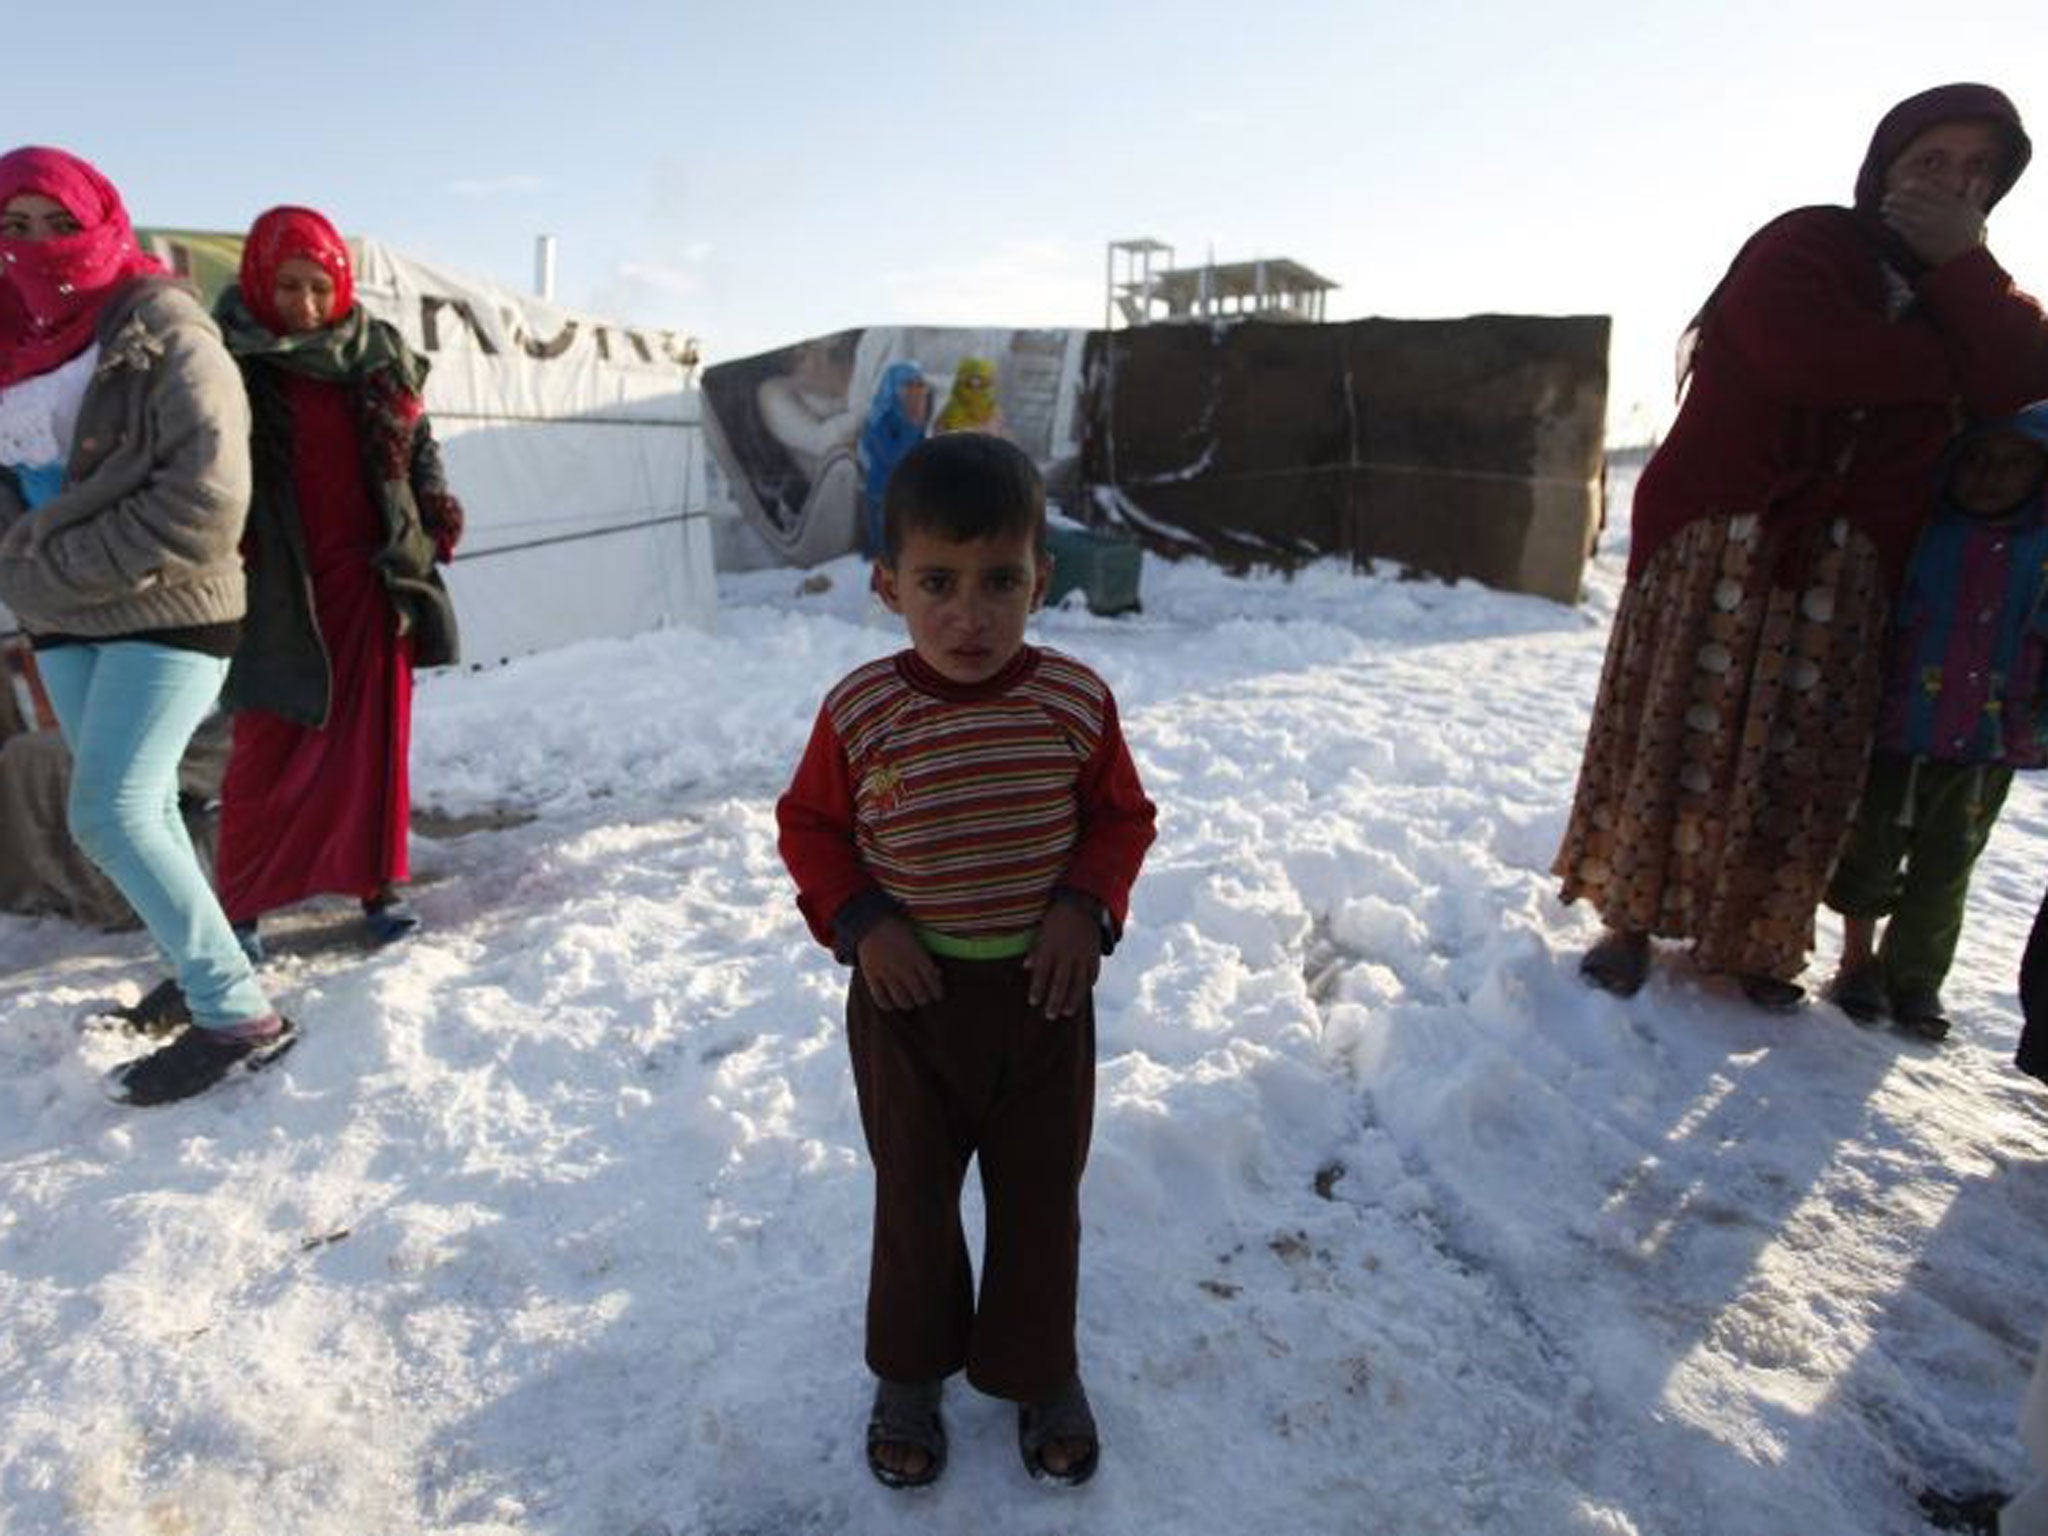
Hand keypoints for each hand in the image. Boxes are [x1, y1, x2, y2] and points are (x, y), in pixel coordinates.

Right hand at [857, 918, 942, 1010]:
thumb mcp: (916, 939)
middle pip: (920, 995)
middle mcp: (904, 967)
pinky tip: (891, 1004)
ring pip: (903, 1000)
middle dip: (923, 999)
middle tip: (922, 999)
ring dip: (908, 1004)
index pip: (933, 982)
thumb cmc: (896, 930)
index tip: (937, 996)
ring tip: (909, 1002)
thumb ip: (926, 957)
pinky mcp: (872, 977)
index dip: (937, 992)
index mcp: (917, 956)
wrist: (869, 921)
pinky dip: (888, 1005)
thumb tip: (938, 974)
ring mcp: (887, 973)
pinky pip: (881, 999)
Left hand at [1023, 902, 1100, 1018]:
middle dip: (1054, 1001)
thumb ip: (1035, 950)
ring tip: (1067, 1012)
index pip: (1042, 974)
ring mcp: (1082, 956)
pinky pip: (1092, 973)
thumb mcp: (1041, 931)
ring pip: (1078, 983)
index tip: (1033, 1002)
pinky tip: (1085, 992)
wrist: (1081, 904)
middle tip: (1049, 1015)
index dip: (1037, 989)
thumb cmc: (1056, 918)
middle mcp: (1066, 955)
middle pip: (1060, 983)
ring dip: (1072, 999)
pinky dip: (1088, 984)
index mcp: (1050, 948)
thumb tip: (1025, 966)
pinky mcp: (1094, 955)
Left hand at [1881, 180, 1986, 267]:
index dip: (1915, 188)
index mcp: (1952, 205)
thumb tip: (1976, 180)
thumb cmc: (1972, 238)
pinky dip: (1894, 223)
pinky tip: (1888, 220)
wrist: (1964, 261)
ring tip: (1885, 207)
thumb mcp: (1976, 214)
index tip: (1904, 185)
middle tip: (1888, 197)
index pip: (1930, 192)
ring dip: (1893, 210)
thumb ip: (1972, 197)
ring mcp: (1928, 227)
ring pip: (1906, 214)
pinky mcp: (1919, 240)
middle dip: (1899, 198)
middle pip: (1914, 202)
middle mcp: (1939, 214)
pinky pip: (1903, 228)